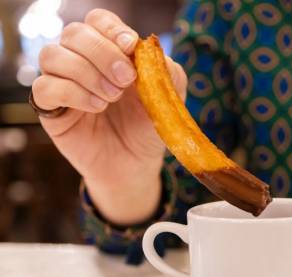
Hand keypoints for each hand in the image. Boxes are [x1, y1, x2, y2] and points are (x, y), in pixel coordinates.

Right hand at [32, 9, 186, 225]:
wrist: (136, 162)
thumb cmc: (148, 125)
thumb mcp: (167, 96)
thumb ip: (163, 69)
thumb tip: (146, 48)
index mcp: (110, 50)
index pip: (98, 20)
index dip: (111, 29)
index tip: (130, 46)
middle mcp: (81, 60)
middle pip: (75, 33)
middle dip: (103, 53)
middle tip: (125, 80)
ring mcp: (62, 81)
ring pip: (53, 55)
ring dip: (87, 73)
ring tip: (111, 98)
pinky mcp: (50, 107)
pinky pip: (44, 87)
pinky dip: (72, 93)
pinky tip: (96, 107)